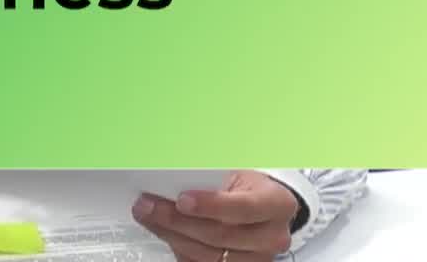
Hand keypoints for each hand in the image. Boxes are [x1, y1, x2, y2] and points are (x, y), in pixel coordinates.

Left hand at [131, 171, 298, 260]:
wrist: (263, 208)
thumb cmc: (249, 186)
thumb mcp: (239, 173)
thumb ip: (211, 177)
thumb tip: (172, 175)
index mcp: (277, 204)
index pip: (244, 208)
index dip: (211, 205)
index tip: (182, 199)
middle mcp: (271, 237)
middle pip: (220, 235)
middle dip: (178, 220)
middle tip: (149, 205)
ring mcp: (255, 259)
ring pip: (206, 254)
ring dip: (172, 235)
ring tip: (149, 216)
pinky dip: (179, 249)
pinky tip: (164, 232)